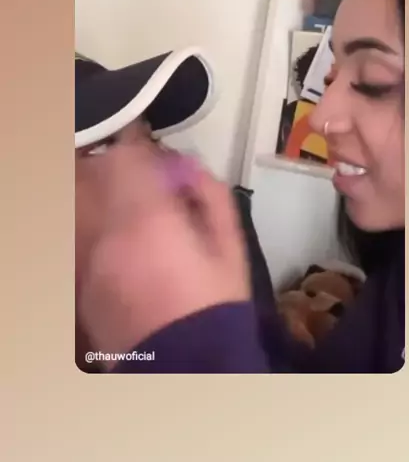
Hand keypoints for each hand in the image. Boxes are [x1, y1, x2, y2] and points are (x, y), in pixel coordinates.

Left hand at [75, 129, 249, 364]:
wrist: (191, 364)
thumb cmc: (216, 303)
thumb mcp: (229, 243)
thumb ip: (210, 194)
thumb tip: (190, 166)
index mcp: (149, 218)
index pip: (127, 157)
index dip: (137, 140)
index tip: (147, 136)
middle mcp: (111, 234)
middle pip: (99, 176)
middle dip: (120, 166)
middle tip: (144, 172)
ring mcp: (93, 261)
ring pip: (89, 207)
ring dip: (108, 197)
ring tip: (136, 207)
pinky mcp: (86, 285)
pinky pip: (88, 240)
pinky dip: (103, 230)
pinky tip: (130, 243)